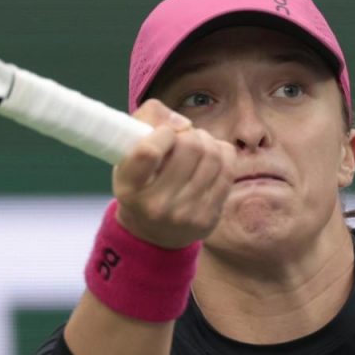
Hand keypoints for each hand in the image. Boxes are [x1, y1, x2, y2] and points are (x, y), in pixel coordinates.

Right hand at [112, 100, 235, 249]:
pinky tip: (210, 157)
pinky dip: (222, 154)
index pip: (149, 151)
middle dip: (190, 133)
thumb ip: (147, 120)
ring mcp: (185, 214)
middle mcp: (156, 206)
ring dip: (207, 141)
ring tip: (197, 145)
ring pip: (213, 155)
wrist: (152, 234)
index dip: (163, 132)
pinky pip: (228, 170)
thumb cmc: (140, 183)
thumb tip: (184, 124)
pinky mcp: (209, 217)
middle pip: (190, 147)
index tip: (164, 133)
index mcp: (129, 188)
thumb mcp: (127, 153)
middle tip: (184, 137)